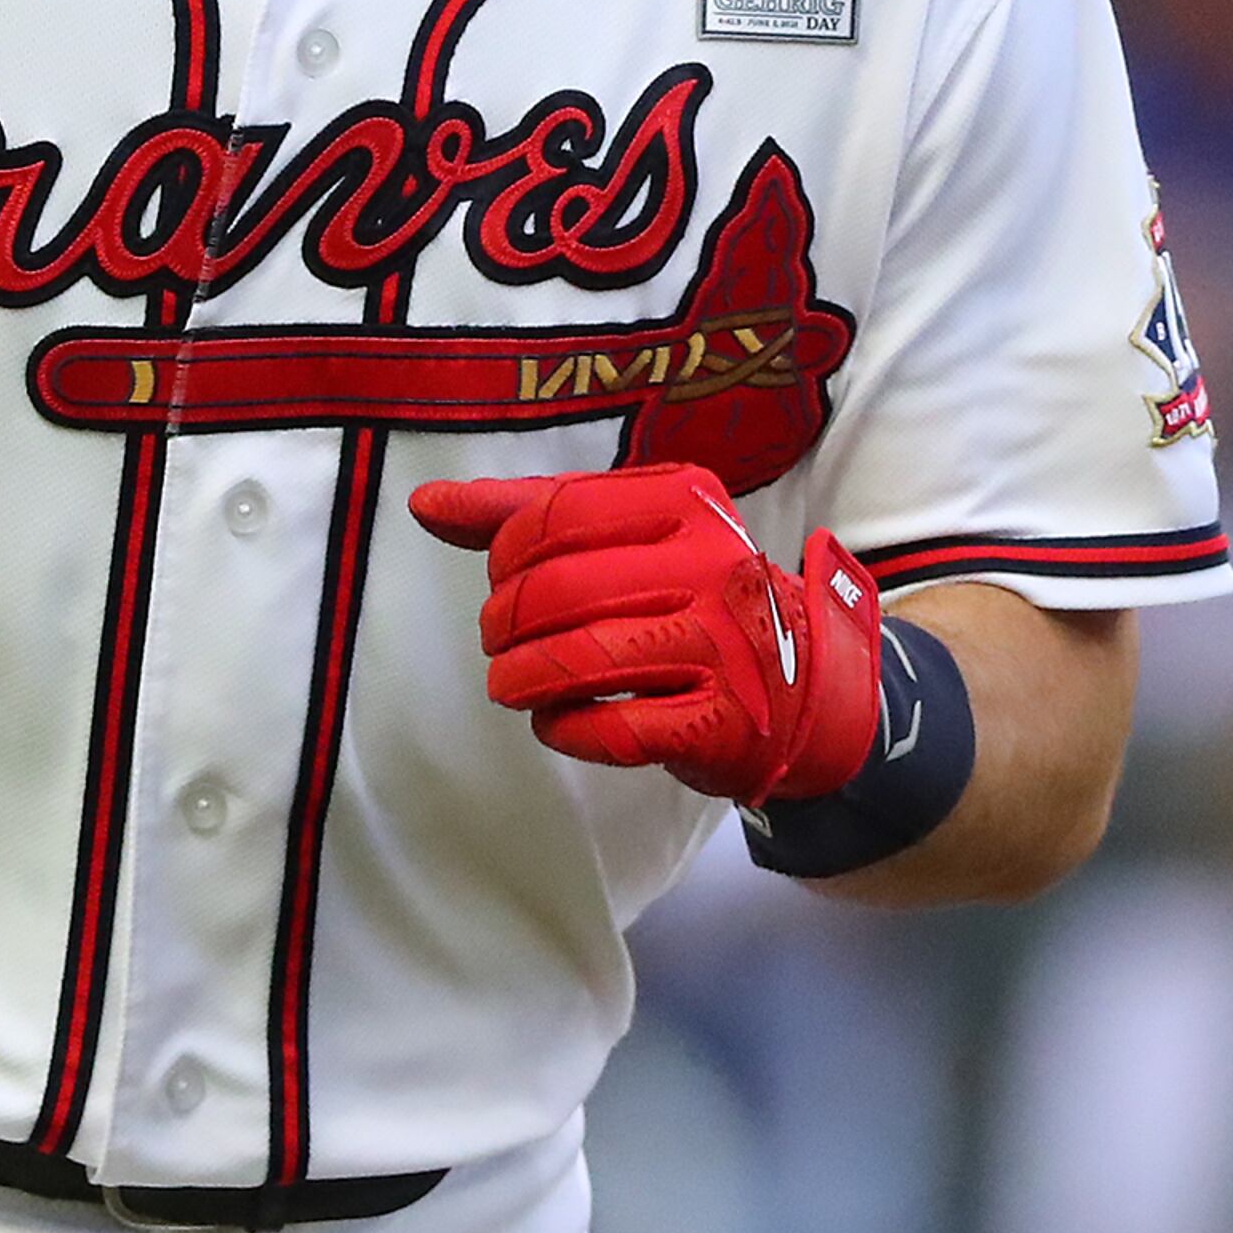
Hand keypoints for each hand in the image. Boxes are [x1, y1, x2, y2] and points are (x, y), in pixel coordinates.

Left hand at [409, 463, 880, 804]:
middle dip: (504, 624)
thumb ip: (526, 514)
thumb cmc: (692, 599)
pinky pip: (617, 730)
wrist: (808, 686)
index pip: (556, 515)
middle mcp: (712, 566)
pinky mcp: (725, 722)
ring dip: (521, 681)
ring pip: (580, 660)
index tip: (501, 581)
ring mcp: (724, 646)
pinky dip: (567, 730)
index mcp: (684, 502)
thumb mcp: (628, 534)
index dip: (504, 555)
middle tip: (500, 642)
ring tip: (512, 685)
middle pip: (558, 590)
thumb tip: (424, 505)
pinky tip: (558, 722)